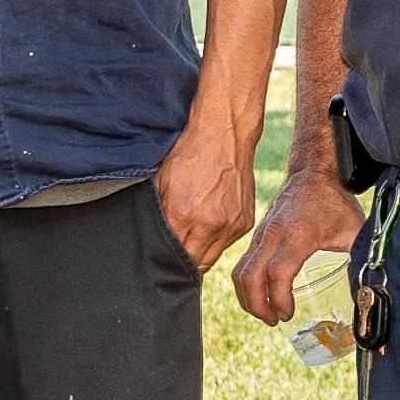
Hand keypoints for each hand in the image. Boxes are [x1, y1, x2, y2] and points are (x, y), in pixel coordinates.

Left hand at [156, 109, 264, 276]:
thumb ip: (158, 215)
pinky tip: (209, 226)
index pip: (172, 257)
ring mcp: (231, 224)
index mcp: (184, 214)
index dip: (165, 261)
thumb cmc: (189, 154)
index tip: (160, 262)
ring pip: (211, 258)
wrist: (224, 134)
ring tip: (191, 241)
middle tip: (173, 258)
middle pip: (193, 265)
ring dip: (200, 254)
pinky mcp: (245, 221)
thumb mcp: (162, 182)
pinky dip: (216, 241)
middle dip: (182, 264)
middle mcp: (210, 224)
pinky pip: (227, 244)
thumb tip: (153, 242)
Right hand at [238, 163, 361, 330]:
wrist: (312, 172)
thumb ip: (363, 257)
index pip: (278, 273)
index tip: (288, 314)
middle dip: (258, 306)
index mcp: (298, 234)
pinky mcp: (257, 236)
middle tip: (275, 321)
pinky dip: (246, 284)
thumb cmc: (335, 202)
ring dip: (248, 298)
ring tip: (266, 313)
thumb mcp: (354, 229)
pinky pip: (243, 264)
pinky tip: (261, 296)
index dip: (280, 299)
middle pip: (250, 276)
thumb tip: (373, 287)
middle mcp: (274, 234)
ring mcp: (262, 234)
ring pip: (241, 271)